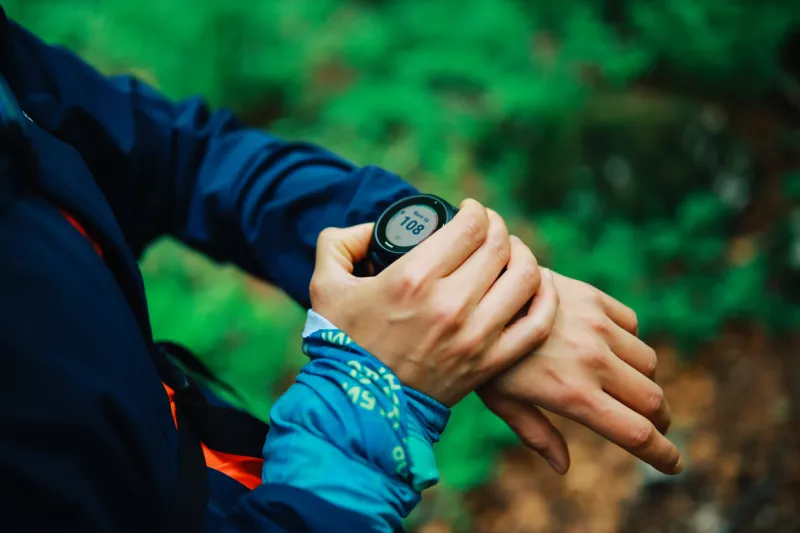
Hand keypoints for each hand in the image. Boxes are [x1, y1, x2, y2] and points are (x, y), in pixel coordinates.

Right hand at [309, 199, 558, 405]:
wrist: (359, 406)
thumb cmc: (342, 342)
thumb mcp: (325, 284)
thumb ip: (339, 243)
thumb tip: (372, 229)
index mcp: (413, 278)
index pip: (469, 226)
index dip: (475, 210)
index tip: (469, 211)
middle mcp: (450, 304)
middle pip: (499, 246)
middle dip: (497, 227)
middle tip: (487, 228)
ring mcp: (475, 336)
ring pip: (525, 277)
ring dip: (523, 255)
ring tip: (510, 252)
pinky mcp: (489, 362)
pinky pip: (537, 323)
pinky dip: (545, 297)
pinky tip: (536, 284)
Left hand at [478, 271, 682, 474]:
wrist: (480, 292)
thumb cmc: (484, 354)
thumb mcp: (502, 400)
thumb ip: (536, 433)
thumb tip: (563, 467)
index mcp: (574, 394)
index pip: (637, 434)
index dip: (662, 454)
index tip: (674, 464)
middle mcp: (594, 361)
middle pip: (654, 401)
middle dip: (658, 421)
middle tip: (652, 428)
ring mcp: (597, 326)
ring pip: (648, 363)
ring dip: (644, 381)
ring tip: (625, 387)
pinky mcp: (594, 298)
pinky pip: (632, 325)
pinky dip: (628, 342)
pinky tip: (608, 347)